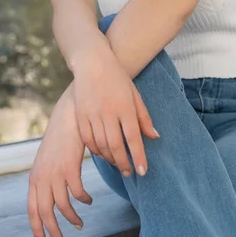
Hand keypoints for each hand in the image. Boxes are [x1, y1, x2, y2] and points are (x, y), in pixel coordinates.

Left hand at [27, 83, 92, 236]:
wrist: (69, 112)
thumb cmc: (62, 133)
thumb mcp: (50, 156)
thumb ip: (49, 173)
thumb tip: (53, 190)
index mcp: (35, 175)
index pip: (31, 207)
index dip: (36, 225)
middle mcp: (41, 176)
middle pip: (43, 212)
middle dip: (52, 230)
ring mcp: (54, 173)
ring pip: (61, 206)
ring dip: (71, 218)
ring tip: (80, 224)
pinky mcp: (69, 168)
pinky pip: (77, 193)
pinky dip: (83, 200)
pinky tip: (89, 200)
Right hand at [72, 49, 159, 177]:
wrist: (92, 63)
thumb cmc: (117, 79)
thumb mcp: (135, 95)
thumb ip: (144, 117)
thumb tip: (154, 137)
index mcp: (125, 107)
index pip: (133, 138)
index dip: (138, 156)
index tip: (143, 171)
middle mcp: (108, 112)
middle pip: (116, 145)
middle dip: (124, 163)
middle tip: (130, 173)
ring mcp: (92, 114)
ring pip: (101, 145)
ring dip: (111, 159)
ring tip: (119, 164)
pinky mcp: (80, 116)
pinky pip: (88, 139)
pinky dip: (96, 150)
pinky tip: (103, 154)